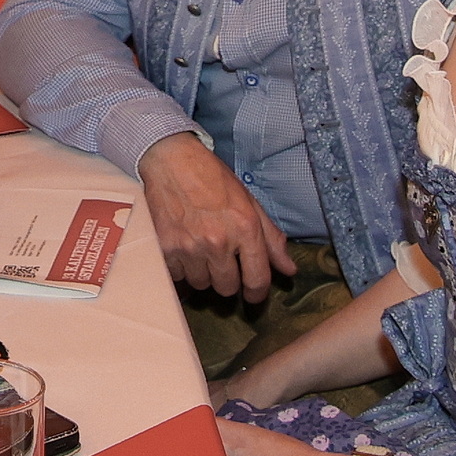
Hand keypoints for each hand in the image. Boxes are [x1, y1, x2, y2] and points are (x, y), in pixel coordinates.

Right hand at [138, 133, 294, 300]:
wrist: (171, 160)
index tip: (253, 295)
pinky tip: (182, 248)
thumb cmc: (212, 178)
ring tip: (199, 250)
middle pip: (227, 288)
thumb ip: (271, 238)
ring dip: (202, 273)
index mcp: (245, 229)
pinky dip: (180, 268)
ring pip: (201, 283)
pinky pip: (177, 276)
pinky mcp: (166, 248)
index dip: (257, 293)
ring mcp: (190, 246)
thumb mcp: (249, 202)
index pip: (257, 279)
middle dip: (227, 280)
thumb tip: (288, 269)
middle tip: (221, 262)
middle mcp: (218, 241)